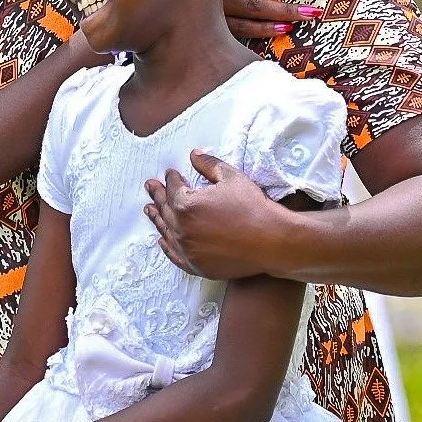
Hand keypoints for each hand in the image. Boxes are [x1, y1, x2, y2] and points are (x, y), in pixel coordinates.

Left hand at [144, 151, 285, 278]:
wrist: (271, 241)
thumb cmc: (253, 207)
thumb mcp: (231, 178)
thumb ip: (208, 165)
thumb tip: (194, 155)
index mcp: (186, 205)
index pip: (173, 188)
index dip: (171, 178)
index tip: (170, 173)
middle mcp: (182, 229)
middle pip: (165, 209)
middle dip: (158, 195)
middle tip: (150, 186)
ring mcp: (188, 250)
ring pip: (167, 231)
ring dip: (157, 219)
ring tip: (149, 210)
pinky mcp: (197, 266)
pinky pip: (175, 255)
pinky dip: (167, 246)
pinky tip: (162, 240)